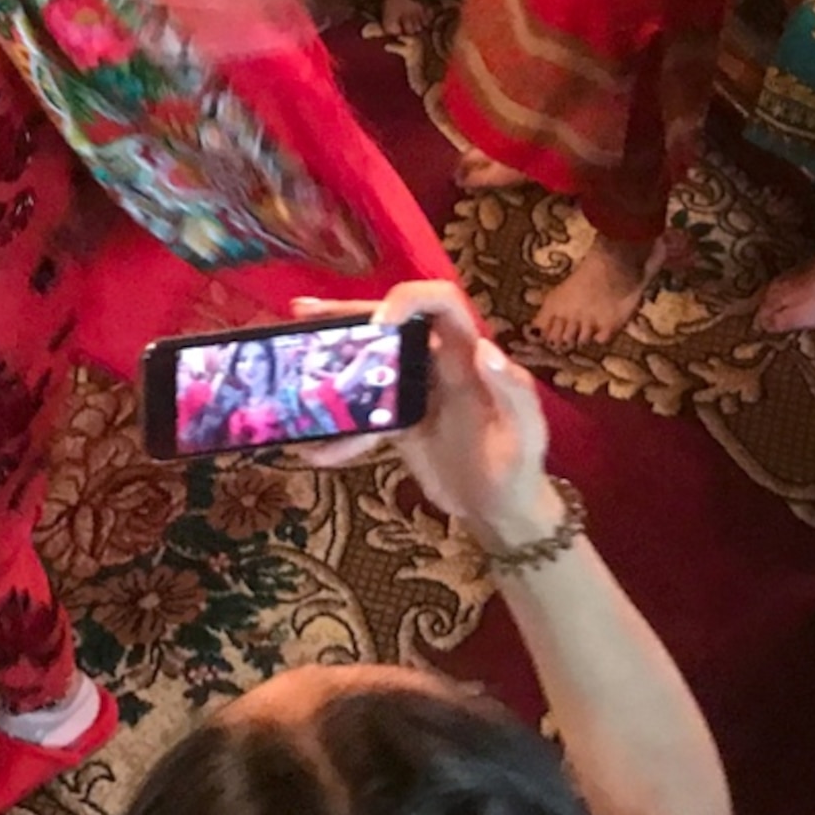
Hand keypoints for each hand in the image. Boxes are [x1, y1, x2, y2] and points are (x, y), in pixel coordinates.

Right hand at [301, 284, 557, 544]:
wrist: (502, 513)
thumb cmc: (521, 469)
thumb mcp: (526, 433)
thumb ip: (513, 391)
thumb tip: (485, 349)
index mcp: (469, 355)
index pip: (442, 303)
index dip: (409, 301)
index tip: (377, 325)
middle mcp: (439, 364)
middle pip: (392, 324)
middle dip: (348, 316)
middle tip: (303, 314)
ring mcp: (416, 392)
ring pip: (370, 363)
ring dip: (331, 361)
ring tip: (288, 358)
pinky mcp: (400, 423)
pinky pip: (363, 417)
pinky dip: (339, 432)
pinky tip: (317, 448)